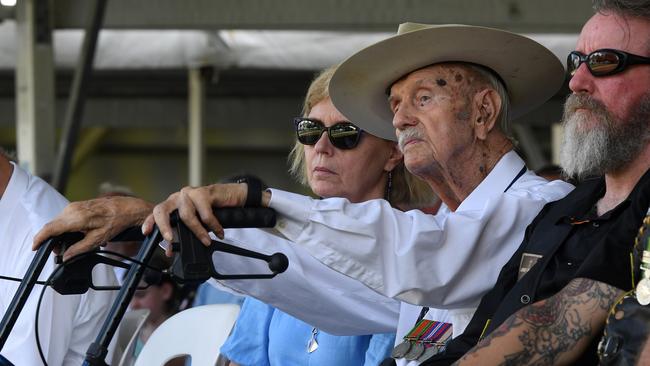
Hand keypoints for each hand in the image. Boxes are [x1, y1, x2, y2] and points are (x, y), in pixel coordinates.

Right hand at [33, 196, 153, 260]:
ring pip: (58, 222)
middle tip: (58, 252)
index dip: (39, 239)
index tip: (34, 248)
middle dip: (52, 240)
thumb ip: (79, 249)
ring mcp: (74, 206)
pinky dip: (66, 228)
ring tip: (69, 245)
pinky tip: (77, 236)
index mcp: (75, 218)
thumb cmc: (115, 222)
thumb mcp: (97, 239)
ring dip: (60, 234)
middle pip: (52, 226)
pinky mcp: (78, 206)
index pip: (50, 229)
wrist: (127, 208)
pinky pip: (65, 218)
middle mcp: (71, 210)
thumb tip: (66, 257)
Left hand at [141, 183, 247, 248]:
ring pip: (186, 215)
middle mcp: (178, 198)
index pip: (156, 213)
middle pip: (162, 210)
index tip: (146, 233)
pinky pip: (205, 214)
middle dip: (163, 226)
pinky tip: (219, 232)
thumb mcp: (195, 222)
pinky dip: (213, 226)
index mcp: (173, 204)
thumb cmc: (212, 209)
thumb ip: (182, 232)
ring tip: (207, 241)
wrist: (231, 195)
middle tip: (169, 239)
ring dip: (198, 232)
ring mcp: (189, 194)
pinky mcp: (203, 192)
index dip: (150, 222)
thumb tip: (170, 250)